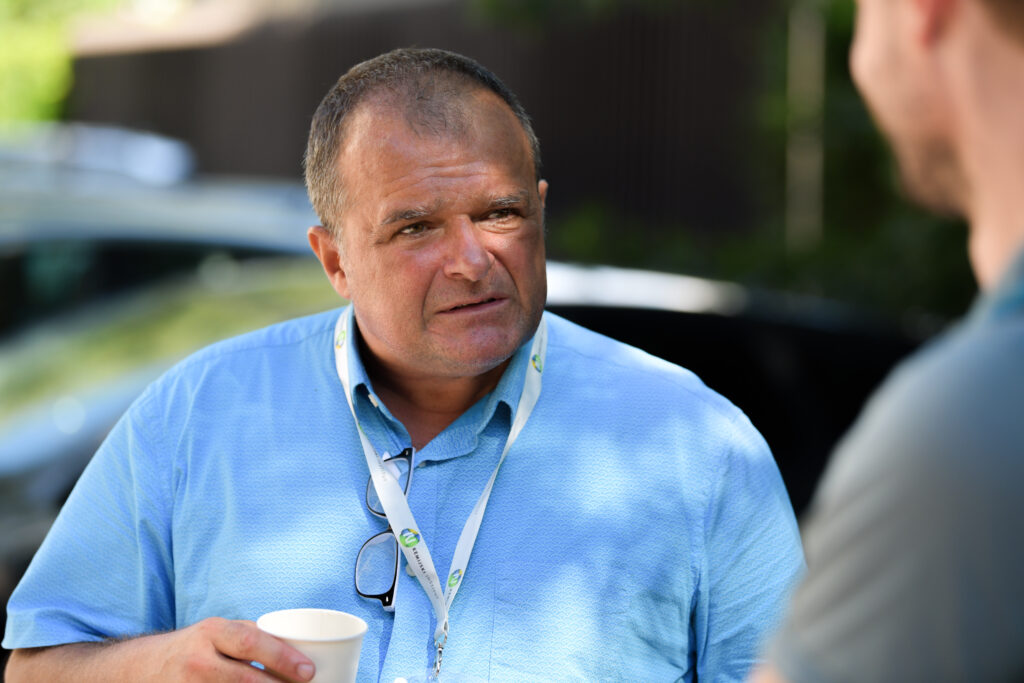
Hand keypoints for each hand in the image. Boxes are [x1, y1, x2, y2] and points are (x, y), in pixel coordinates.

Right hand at [6, 617, 315, 681]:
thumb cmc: (191, 648)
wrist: (135, 668)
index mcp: (211, 632)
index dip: (282, 658)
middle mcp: (197, 660)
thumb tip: (298, 645)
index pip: (252, 643)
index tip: (309, 671)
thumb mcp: (215, 632)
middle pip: (246, 680)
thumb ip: (249, 635)